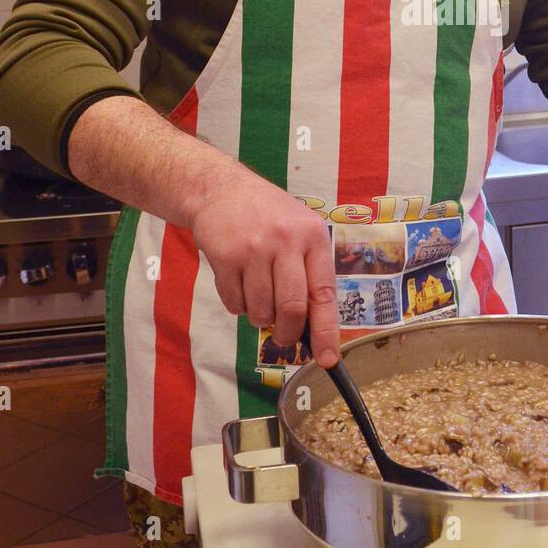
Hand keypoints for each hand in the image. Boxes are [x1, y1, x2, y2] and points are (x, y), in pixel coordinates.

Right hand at [187, 166, 339, 365]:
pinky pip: (234, 304)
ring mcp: (254, 249)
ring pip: (261, 311)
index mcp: (313, 237)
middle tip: (283, 337)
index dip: (326, 331)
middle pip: (292, 309)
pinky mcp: (225, 257)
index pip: (324, 293)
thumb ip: (308, 272)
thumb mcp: (299, 230)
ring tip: (257, 294)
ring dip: (259, 317)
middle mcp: (286, 241)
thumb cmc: (266, 216)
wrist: (219, 189)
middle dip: (287, 333)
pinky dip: (237, 305)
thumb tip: (314, 328)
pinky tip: (238, 282)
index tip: (328, 359)